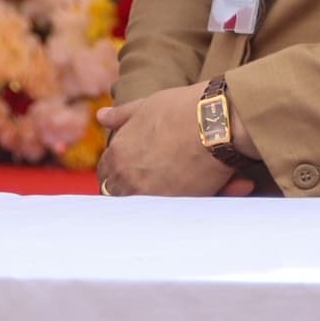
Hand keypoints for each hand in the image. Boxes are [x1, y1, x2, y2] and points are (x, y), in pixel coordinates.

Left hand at [97, 85, 248, 196]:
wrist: (218, 123)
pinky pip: (162, 214)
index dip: (118, 173)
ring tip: (174, 188)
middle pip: (117, 193)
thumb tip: (100, 116)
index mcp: (117, 153)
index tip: (131, 172)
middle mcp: (126, 177)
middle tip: (153, 183)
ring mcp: (147, 194)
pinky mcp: (171, 206)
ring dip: (149, 200)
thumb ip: (122, 116)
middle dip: (130, 189)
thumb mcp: (146, 106)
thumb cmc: (184, 109)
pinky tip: (186, 196)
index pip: (106, 173)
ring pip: (138, 206)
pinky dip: (171, 207)